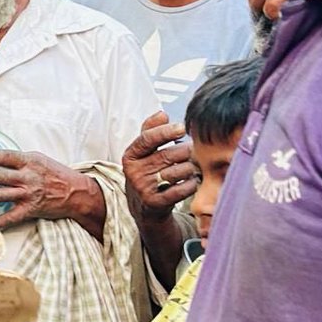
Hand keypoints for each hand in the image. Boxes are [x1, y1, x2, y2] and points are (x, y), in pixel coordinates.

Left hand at [0, 151, 100, 230]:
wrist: (77, 192)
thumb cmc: (57, 174)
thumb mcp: (40, 160)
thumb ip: (21, 160)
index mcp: (31, 161)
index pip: (5, 156)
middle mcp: (29, 177)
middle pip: (0, 176)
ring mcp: (29, 194)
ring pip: (2, 193)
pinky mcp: (31, 209)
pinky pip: (10, 217)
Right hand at [123, 112, 195, 226]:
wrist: (144, 207)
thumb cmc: (148, 173)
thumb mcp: (143, 152)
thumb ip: (151, 130)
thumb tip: (162, 114)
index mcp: (130, 156)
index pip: (148, 138)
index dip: (166, 132)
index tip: (182, 128)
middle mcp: (134, 172)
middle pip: (169, 154)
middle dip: (186, 152)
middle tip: (192, 153)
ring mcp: (143, 188)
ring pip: (179, 171)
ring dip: (191, 168)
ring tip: (191, 169)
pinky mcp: (155, 203)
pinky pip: (182, 188)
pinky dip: (191, 184)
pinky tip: (191, 181)